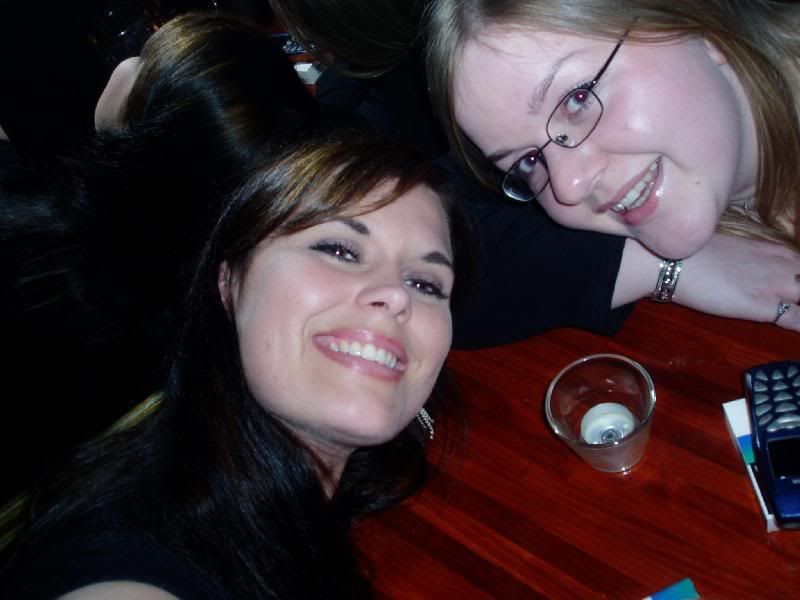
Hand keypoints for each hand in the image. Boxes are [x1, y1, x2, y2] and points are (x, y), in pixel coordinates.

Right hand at [675, 233, 799, 331]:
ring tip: (785, 314)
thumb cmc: (694, 253)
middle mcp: (785, 266)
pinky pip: (798, 321)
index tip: (792, 290)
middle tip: (788, 304)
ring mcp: (778, 286)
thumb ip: (754, 262)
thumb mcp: (734, 250)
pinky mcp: (766, 308)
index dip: (798, 281)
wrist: (675, 263)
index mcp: (777, 251)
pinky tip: (795, 332)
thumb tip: (751, 274)